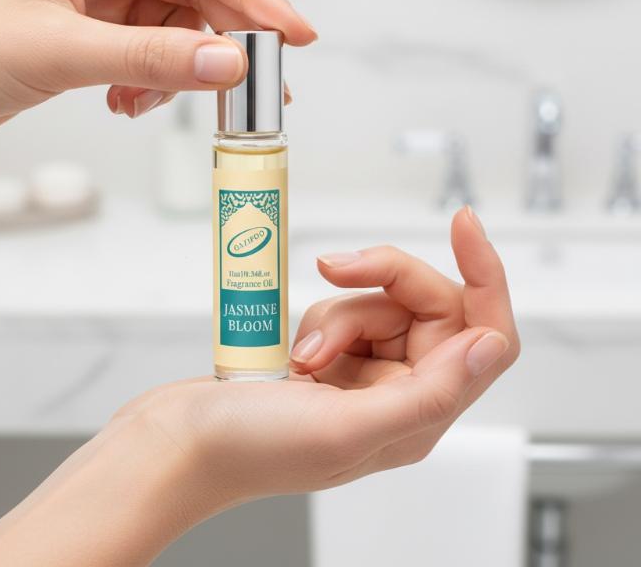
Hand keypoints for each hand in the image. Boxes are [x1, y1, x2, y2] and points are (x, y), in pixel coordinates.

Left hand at [0, 0, 314, 191]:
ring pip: (178, 26)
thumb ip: (154, 58)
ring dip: (180, 70)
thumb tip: (229, 63)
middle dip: (224, 41)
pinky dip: (153, 82)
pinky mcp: (95, 29)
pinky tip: (127, 103)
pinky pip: (152, 51)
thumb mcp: (64, 52)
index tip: (294, 33)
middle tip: (257, 86)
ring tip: (152, 103)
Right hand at [132, 206, 517, 498]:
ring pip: (378, 302)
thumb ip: (427, 393)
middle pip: (424, 304)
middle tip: (330, 272)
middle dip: (375, 286)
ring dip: (336, 313)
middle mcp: (399, 395)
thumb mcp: (343, 429)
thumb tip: (489, 348)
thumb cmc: (250, 448)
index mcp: (418, 417)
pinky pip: (343, 308)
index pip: (485, 337)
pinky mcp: (332, 357)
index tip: (463, 223)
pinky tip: (292, 354)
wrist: (183, 440)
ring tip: (300, 354)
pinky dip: (317, 317)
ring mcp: (364, 375)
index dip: (484, 275)